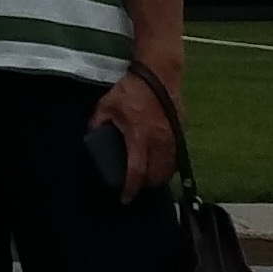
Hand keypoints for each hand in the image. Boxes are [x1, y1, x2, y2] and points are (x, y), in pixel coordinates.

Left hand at [89, 68, 177, 195]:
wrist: (159, 74)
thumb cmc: (131, 89)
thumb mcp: (107, 104)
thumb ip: (98, 122)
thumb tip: (92, 136)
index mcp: (140, 136)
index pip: (137, 171)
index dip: (130, 188)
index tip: (124, 197)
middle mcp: (160, 142)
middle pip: (156, 176)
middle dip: (144, 185)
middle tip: (134, 185)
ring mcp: (173, 139)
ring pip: (168, 170)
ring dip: (158, 178)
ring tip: (146, 178)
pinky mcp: (181, 134)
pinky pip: (175, 159)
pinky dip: (168, 167)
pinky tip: (158, 164)